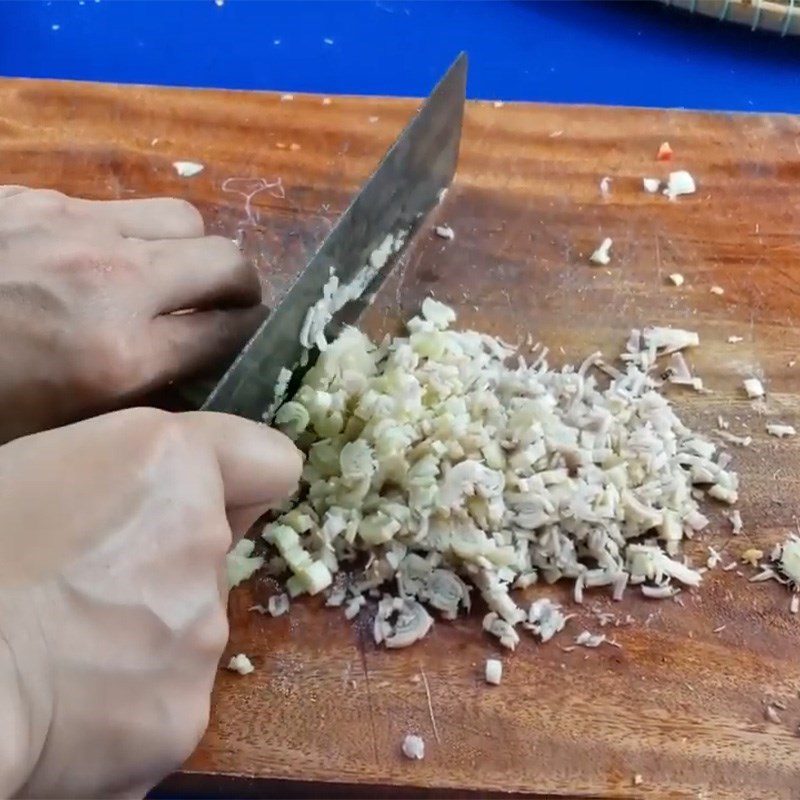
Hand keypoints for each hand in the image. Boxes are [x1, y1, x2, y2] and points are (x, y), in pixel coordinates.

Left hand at [0, 186, 263, 441]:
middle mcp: (112, 280)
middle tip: (224, 307)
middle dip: (239, 287)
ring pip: (182, 218)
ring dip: (189, 250)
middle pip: (226, 261)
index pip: (228, 331)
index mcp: (117, 356)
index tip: (251, 340)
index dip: (251, 335)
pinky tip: (97, 261)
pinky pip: (116, 206)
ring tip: (168, 276)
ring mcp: (74, 227)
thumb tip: (188, 385)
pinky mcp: (35, 197)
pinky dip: (127, 235)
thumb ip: (134, 406)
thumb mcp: (56, 434)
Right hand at [0, 408, 300, 797]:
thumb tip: (172, 501)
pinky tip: (71, 703)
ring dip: (151, 633)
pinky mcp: (183, 715)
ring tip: (68, 649)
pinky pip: (170, 696)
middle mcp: (206, 543)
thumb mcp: (50, 464)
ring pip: (193, 626)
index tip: (211, 498)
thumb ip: (139, 474)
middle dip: (172, 563)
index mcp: (173, 464)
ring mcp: (203, 635)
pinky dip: (132, 701)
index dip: (241, 483)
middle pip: (218, 551)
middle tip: (89, 586)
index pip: (271, 463)